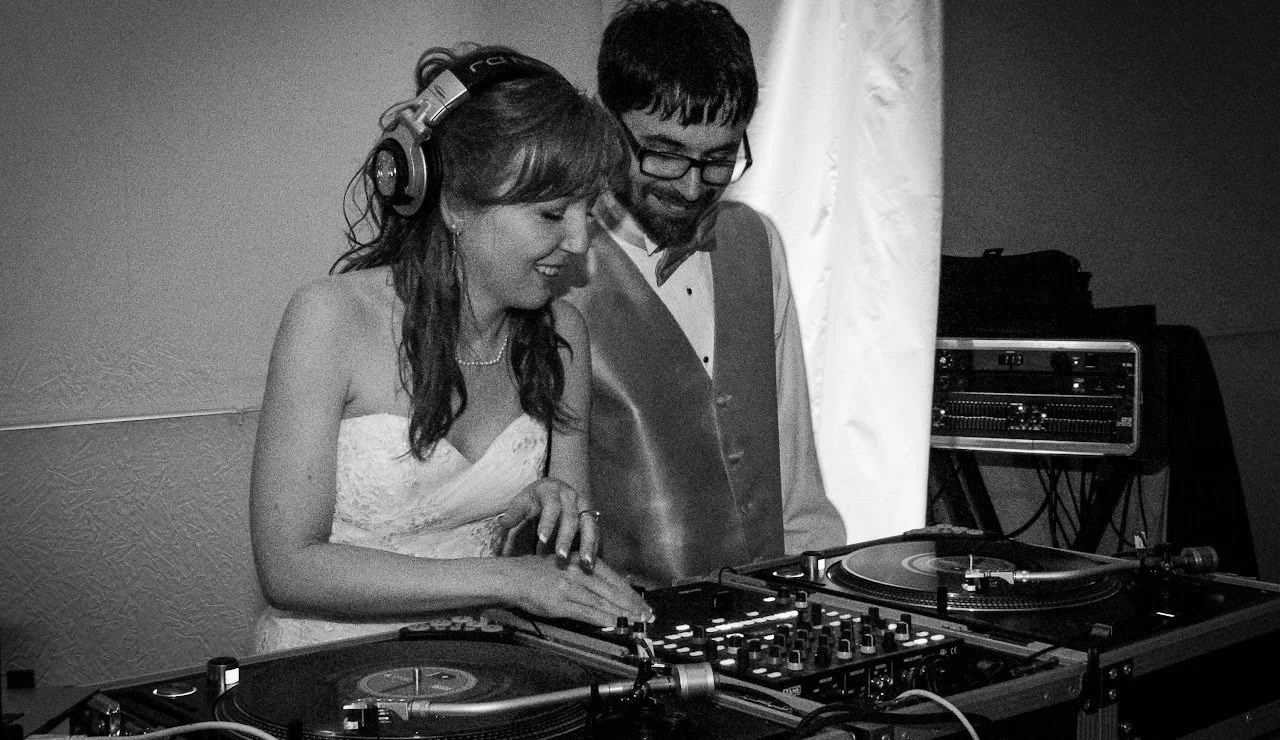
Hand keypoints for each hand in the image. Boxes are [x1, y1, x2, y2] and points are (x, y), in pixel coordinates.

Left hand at [491, 477, 601, 572]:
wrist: (554, 490)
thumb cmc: (533, 500)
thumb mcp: (520, 502)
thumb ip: (513, 513)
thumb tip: (503, 523)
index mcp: (551, 491)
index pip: (551, 506)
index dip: (547, 523)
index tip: (541, 540)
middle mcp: (570, 496)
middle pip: (571, 517)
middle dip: (567, 539)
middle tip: (560, 557)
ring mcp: (584, 506)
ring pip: (589, 525)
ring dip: (588, 545)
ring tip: (585, 565)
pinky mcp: (591, 518)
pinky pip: (596, 533)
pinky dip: (594, 548)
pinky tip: (591, 564)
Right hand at [504, 553, 652, 627]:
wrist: (512, 577)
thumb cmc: (536, 572)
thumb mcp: (564, 565)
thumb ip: (585, 574)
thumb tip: (607, 589)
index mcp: (581, 561)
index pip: (613, 577)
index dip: (629, 591)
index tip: (642, 602)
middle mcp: (579, 572)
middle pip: (611, 590)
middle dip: (632, 604)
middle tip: (647, 615)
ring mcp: (570, 588)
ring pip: (603, 601)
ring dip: (623, 613)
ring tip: (637, 622)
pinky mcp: (561, 603)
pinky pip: (587, 612)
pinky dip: (604, 619)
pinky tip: (616, 624)